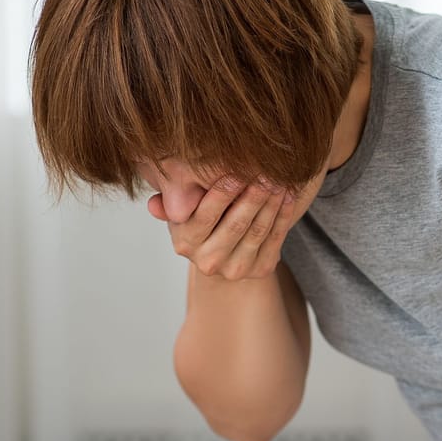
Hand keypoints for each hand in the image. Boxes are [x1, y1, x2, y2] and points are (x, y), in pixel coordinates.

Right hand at [149, 175, 299, 280]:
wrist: (224, 253)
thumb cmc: (201, 219)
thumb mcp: (182, 209)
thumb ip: (169, 202)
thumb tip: (154, 205)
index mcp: (186, 243)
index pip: (206, 216)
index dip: (223, 193)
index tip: (237, 171)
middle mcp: (209, 261)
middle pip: (235, 224)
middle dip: (252, 196)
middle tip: (265, 172)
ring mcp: (236, 269)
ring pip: (258, 230)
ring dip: (271, 203)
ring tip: (278, 179)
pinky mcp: (261, 269)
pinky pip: (275, 238)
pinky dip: (283, 215)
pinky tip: (288, 195)